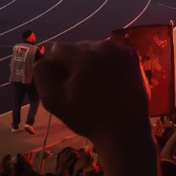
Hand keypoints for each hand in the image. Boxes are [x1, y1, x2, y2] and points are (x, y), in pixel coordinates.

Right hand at [35, 40, 149, 154]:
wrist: (124, 129)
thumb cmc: (87, 117)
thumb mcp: (53, 100)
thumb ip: (42, 75)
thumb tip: (43, 60)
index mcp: (84, 54)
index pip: (58, 49)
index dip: (56, 67)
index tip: (63, 85)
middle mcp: (104, 45)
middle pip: (78, 48)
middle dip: (74, 64)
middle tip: (80, 88)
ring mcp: (121, 50)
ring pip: (95, 50)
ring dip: (91, 63)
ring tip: (96, 87)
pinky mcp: (133, 57)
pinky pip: (112, 54)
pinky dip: (107, 64)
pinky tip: (109, 83)